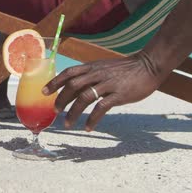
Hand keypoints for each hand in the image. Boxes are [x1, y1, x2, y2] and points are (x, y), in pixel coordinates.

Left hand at [42, 52, 163, 131]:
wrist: (148, 65)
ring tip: (67, 123)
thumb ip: (90, 76)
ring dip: (73, 112)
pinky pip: (101, 107)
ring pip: (84, 97)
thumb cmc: (126, 69)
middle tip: (55, 111)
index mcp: (92, 67)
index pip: (68, 72)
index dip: (55, 82)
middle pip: (73, 85)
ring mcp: (108, 84)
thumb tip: (75, 87)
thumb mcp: (104, 67)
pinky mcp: (119, 94)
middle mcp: (97, 74)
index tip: (43, 92)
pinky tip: (88, 127)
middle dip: (61, 99)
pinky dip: (92, 118)